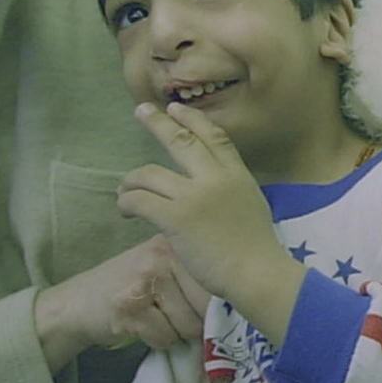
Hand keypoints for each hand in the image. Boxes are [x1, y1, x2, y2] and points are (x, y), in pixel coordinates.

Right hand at [34, 234, 209, 371]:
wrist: (78, 302)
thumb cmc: (131, 288)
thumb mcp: (164, 269)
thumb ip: (196, 277)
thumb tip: (238, 301)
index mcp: (176, 244)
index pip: (216, 286)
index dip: (209, 307)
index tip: (193, 307)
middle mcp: (162, 256)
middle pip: (204, 309)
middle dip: (191, 322)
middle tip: (167, 313)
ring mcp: (144, 279)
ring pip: (187, 326)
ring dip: (173, 333)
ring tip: (153, 317)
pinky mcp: (129, 305)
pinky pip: (165, 337)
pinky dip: (156, 340)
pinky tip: (141, 326)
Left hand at [117, 103, 287, 320]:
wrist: (257, 273)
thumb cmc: (257, 251)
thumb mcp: (252, 206)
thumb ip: (231, 191)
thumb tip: (210, 190)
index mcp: (237, 176)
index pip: (214, 138)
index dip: (192, 120)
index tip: (175, 109)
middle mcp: (215, 179)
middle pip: (180, 141)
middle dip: (157, 123)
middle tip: (141, 111)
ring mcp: (194, 196)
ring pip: (149, 174)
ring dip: (130, 182)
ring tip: (124, 190)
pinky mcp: (175, 218)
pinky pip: (139, 200)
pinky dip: (126, 203)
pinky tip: (125, 210)